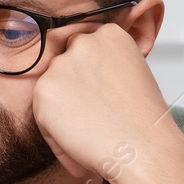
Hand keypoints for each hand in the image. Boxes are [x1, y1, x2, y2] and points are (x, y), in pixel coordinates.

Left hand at [31, 21, 171, 182]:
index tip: (99, 97)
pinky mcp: (44, 90)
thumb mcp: (131, 74)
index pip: (84, 50)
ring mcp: (61, 65)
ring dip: (63, 113)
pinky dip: (55, 134)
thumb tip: (83, 74)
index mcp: (110, 34)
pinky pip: (41, 115)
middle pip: (64, 68)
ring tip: (90, 133)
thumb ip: (104, 65)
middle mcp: (83, 43)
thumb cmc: (142, 121)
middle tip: (93, 117)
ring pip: (51, 92)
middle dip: (73, 92)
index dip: (88, 78)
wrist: (142, 148)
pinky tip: (79, 143)